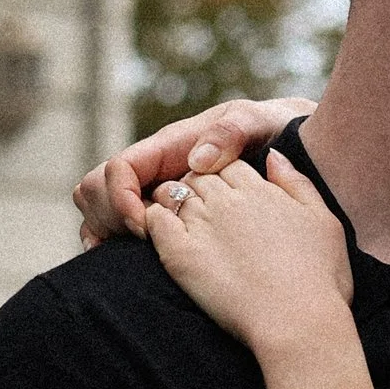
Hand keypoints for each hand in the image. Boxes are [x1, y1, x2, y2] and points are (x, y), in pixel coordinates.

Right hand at [76, 97, 304, 245]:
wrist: (294, 144)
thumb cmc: (274, 130)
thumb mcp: (258, 122)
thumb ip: (231, 133)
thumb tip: (197, 161)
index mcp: (169, 147)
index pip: (120, 169)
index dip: (121, 198)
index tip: (144, 226)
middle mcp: (154, 169)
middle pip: (96, 190)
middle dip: (107, 217)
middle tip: (139, 243)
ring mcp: (154, 192)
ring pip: (99, 210)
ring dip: (103, 232)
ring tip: (127, 258)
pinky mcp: (163, 215)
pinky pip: (119, 229)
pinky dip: (113, 244)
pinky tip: (128, 266)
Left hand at [147, 153, 353, 359]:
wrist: (298, 321)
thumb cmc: (320, 279)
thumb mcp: (325, 222)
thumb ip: (297, 183)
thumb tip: (273, 155)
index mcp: (261, 190)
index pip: (229, 165)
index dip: (224, 176)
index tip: (227, 196)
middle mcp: (228, 201)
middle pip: (199, 176)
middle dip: (196, 186)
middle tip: (200, 211)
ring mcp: (203, 225)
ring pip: (173, 194)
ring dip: (172, 201)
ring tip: (179, 222)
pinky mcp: (181, 254)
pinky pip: (155, 221)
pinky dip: (154, 220)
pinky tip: (162, 235)